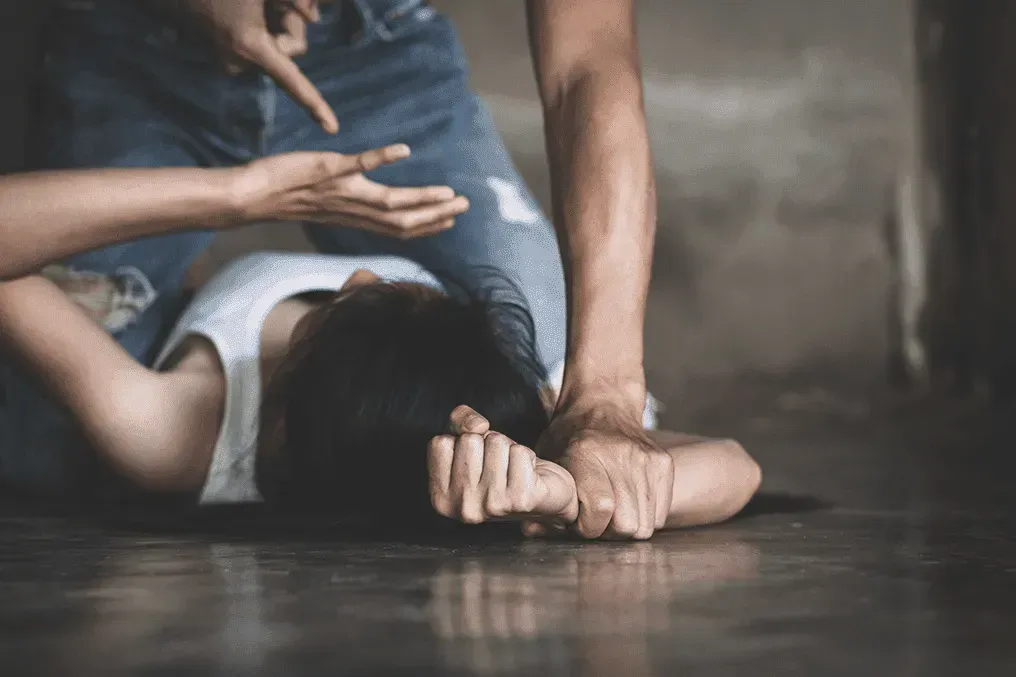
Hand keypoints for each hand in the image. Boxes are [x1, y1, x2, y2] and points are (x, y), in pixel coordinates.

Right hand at [175, 0, 336, 131]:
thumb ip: (298, 3)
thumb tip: (314, 17)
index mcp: (250, 47)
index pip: (292, 80)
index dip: (315, 104)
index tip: (333, 129)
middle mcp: (238, 62)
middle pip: (289, 53)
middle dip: (288, 25)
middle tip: (269, 2)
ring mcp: (227, 61)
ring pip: (273, 48)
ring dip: (273, 24)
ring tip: (250, 4)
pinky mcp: (221, 56)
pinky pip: (256, 47)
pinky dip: (259, 29)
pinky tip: (241, 10)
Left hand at [230, 144, 469, 238]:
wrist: (252, 196)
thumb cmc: (287, 198)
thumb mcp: (326, 205)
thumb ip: (351, 204)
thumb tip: (369, 200)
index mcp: (355, 218)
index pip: (398, 229)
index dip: (426, 226)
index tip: (450, 220)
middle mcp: (353, 210)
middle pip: (402, 221)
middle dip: (435, 215)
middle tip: (463, 206)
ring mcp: (341, 191)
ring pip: (389, 201)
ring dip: (421, 197)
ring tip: (448, 192)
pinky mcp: (327, 170)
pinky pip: (358, 165)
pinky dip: (382, 159)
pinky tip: (404, 151)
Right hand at [427, 405, 578, 525]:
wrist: (543, 497)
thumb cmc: (501, 467)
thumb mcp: (470, 442)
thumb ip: (458, 422)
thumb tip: (477, 425)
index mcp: (441, 499)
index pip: (439, 442)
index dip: (461, 442)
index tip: (474, 461)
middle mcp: (464, 508)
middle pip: (469, 440)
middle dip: (486, 444)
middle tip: (496, 465)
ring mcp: (492, 506)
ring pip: (496, 443)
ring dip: (508, 449)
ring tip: (512, 469)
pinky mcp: (521, 500)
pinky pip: (520, 451)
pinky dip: (527, 456)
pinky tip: (527, 475)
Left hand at [534, 397, 674, 539]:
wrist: (603, 405)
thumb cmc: (569, 437)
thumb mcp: (548, 460)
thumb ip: (542, 495)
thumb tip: (530, 530)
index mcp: (586, 454)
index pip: (600, 509)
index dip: (587, 527)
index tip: (578, 522)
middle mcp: (621, 456)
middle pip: (627, 525)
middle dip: (609, 533)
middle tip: (596, 520)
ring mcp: (646, 459)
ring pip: (645, 525)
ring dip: (627, 527)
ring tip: (611, 512)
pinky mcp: (663, 464)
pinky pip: (659, 514)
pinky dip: (643, 517)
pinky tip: (627, 504)